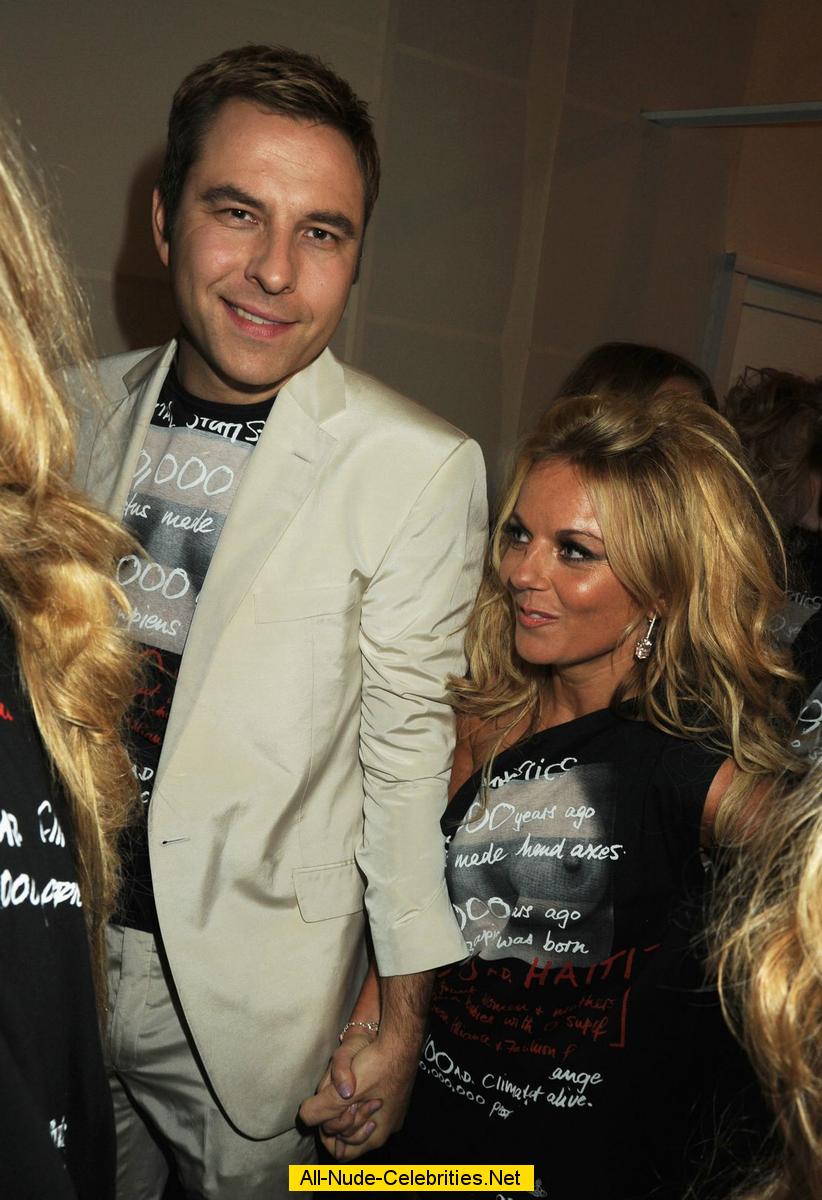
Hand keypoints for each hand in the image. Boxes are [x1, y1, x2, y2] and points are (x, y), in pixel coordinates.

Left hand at [300, 1028, 417, 1160]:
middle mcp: (387, 1129)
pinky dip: (360, 1096)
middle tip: (341, 1094)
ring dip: (349, 1105)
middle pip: (350, 1134)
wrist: (401, 1040)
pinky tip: (359, 1078)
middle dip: (339, 1116)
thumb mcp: (343, 1089)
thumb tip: (305, 1118)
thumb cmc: (376, 1065)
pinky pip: (371, 1106)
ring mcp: (393, 1113)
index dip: (329, 1133)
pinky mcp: (394, 1098)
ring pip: (360, 1119)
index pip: (341, 1152)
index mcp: (376, 1135)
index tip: (328, 1110)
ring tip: (349, 1085)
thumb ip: (322, 1108)